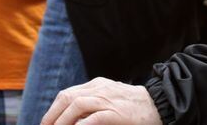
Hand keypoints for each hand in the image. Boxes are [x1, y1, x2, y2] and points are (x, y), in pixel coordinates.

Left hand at [42, 79, 160, 124]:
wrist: (160, 104)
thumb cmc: (135, 106)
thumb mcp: (111, 99)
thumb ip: (94, 105)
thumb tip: (74, 119)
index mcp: (97, 85)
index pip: (68, 94)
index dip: (53, 109)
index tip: (47, 123)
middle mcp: (99, 89)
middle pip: (67, 97)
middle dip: (52, 115)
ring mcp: (108, 99)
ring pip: (76, 105)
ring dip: (61, 121)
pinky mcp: (116, 113)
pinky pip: (93, 118)